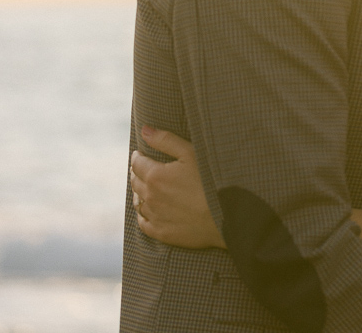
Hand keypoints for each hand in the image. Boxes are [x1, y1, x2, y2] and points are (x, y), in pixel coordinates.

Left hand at [130, 126, 225, 248]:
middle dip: (138, 173)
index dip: (138, 156)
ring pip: (138, 202)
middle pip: (135, 181)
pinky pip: (143, 222)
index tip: (140, 154)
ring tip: (145, 188)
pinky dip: (142, 214)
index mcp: (155, 175)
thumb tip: (145, 130)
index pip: (137, 163)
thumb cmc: (211, 181)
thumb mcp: (191, 154)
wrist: (226, 216)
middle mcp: (150, 196)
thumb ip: (166, 140)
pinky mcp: (161, 232)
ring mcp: (155, 216)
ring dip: (139, 192)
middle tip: (144, 168)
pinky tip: (147, 210)